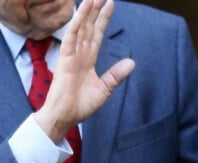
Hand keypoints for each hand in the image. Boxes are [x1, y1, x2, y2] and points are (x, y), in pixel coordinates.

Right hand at [35, 0, 134, 141]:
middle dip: (96, 10)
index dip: (103, 19)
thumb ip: (116, 75)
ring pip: (81, 28)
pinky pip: (71, 38)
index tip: (110, 4)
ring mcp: (72, 55)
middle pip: (89, 27)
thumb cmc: (81, 106)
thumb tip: (132, 62)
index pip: (97, 34)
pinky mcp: (65, 60)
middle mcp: (80, 54)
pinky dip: (76, 24)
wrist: (65, 117)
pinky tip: (82, 12)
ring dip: (87, 12)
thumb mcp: (104, 89)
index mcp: (88, 60)